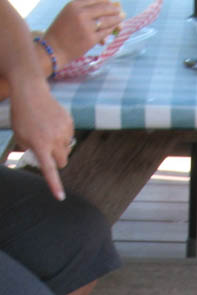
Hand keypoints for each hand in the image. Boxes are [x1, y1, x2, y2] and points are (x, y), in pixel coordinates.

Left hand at [10, 78, 72, 199]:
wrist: (30, 90)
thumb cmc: (22, 114)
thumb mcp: (20, 134)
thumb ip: (30, 148)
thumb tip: (44, 159)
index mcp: (39, 144)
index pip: (48, 169)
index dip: (54, 184)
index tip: (60, 197)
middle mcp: (54, 140)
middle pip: (62, 161)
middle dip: (56, 159)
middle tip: (46, 149)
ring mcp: (64, 132)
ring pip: (65, 149)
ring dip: (58, 144)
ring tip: (46, 129)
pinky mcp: (70, 124)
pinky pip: (69, 136)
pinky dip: (62, 133)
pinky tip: (52, 122)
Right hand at [43, 0, 124, 66]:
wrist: (54, 47)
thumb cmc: (61, 31)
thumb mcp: (69, 14)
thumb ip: (83, 10)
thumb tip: (103, 7)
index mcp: (74, 5)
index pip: (96, 0)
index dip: (107, 1)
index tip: (113, 3)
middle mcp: (81, 13)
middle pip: (104, 9)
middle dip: (114, 10)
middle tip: (121, 11)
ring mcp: (87, 27)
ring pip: (107, 21)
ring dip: (116, 20)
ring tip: (122, 19)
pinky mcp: (91, 39)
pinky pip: (105, 33)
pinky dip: (111, 30)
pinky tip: (115, 29)